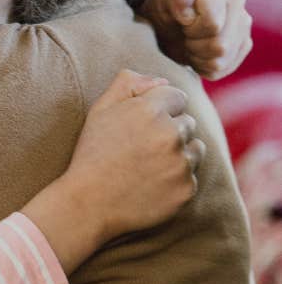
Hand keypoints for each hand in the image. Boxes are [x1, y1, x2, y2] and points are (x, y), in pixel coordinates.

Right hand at [67, 69, 203, 242]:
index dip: (161, 109)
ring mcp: (180, 164)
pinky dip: (176, 180)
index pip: (177, 97)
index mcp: (150, 110)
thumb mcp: (100, 110)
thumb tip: (160, 80)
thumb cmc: (92, 154)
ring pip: (195, 149)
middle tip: (142, 149)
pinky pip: (191, 177)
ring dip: (178, 154)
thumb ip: (128, 84)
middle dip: (170, 132)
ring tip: (148, 166)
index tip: (144, 125)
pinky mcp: (186, 189)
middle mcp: (170, 134)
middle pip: (187, 123)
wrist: (88, 203)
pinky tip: (151, 185)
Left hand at [139, 0, 251, 79]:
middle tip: (184, 35)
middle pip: (220, 46)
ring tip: (189, 42)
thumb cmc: (165, 8)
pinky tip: (197, 52)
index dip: (191, 30)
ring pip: (221, 61)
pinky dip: (203, 66)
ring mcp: (243, 25)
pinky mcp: (243, 44)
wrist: (170, 21)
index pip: (213, 25)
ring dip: (197, 57)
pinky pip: (223, 69)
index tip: (181, 22)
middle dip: (194, 46)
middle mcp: (237, 3)